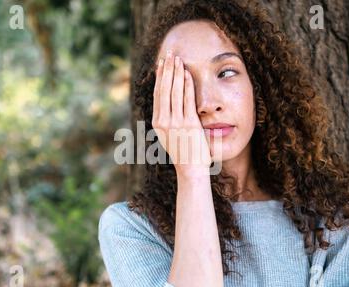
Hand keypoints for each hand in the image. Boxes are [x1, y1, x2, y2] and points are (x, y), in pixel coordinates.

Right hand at [152, 51, 211, 176]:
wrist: (191, 169)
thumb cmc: (184, 152)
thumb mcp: (170, 135)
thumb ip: (168, 120)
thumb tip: (169, 105)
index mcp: (158, 123)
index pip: (158, 95)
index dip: (160, 78)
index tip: (161, 64)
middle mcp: (164, 121)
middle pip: (164, 90)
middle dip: (167, 70)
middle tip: (170, 55)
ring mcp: (176, 122)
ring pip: (174, 92)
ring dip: (176, 73)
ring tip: (178, 59)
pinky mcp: (189, 124)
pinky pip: (187, 99)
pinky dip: (187, 84)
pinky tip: (187, 73)